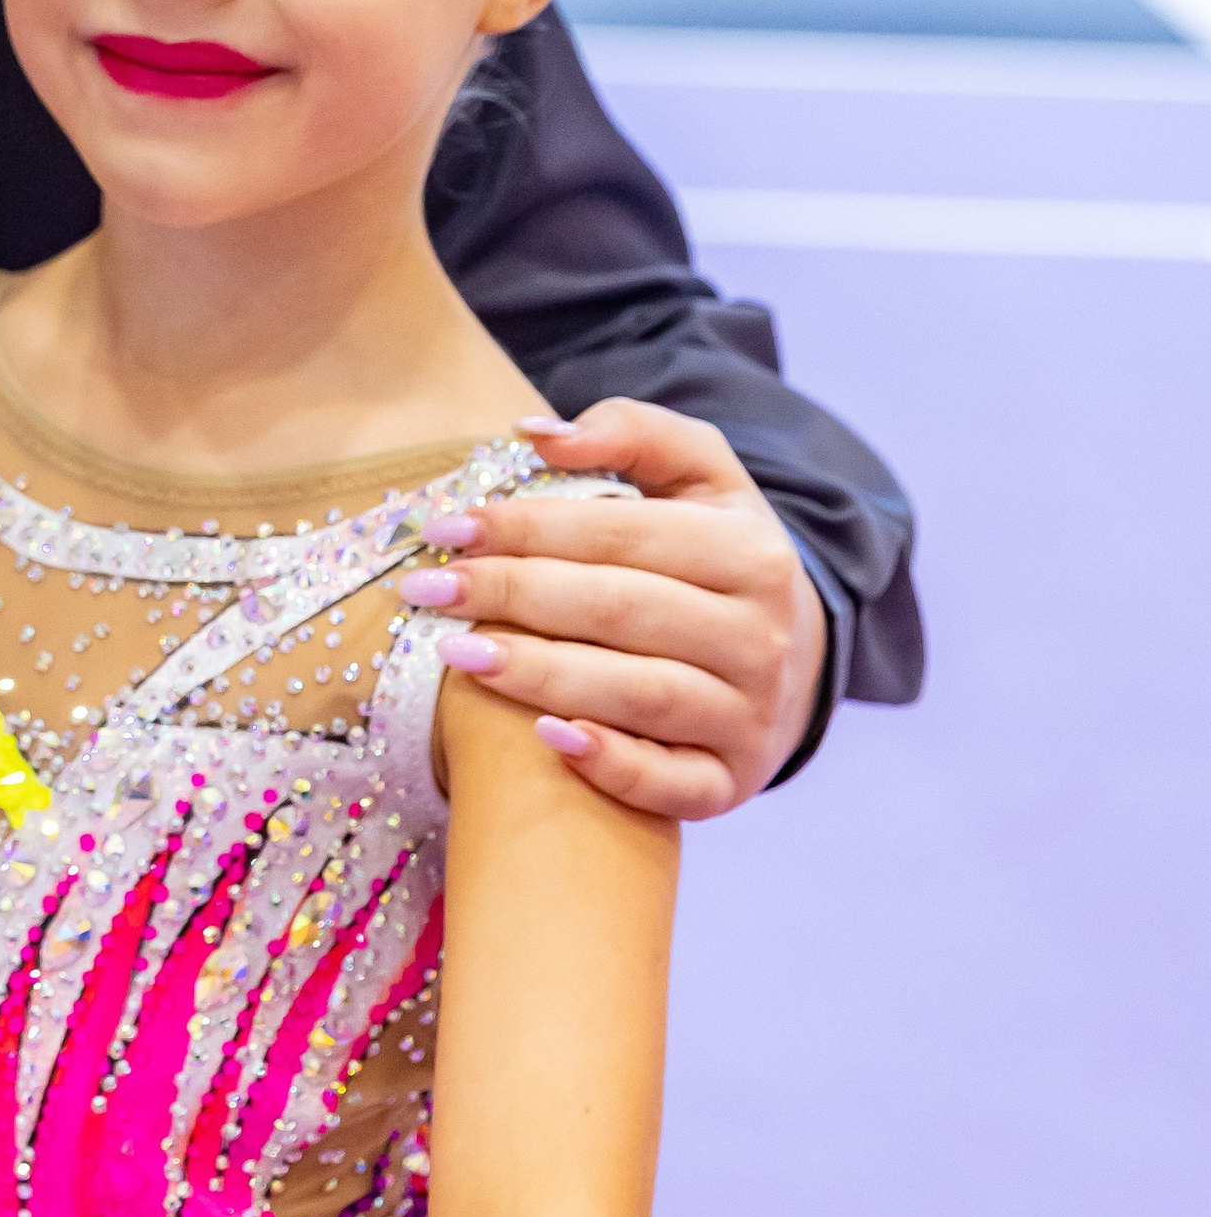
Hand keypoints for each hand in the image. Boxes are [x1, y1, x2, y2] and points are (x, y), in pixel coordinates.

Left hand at [400, 399, 828, 818]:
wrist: (790, 660)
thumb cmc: (715, 557)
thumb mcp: (701, 479)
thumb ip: (632, 432)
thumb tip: (538, 435)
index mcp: (748, 552)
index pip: (620, 533)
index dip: (526, 526)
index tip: (446, 527)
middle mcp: (759, 636)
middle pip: (617, 609)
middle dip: (511, 594)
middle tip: (426, 588)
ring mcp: (748, 715)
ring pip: (636, 693)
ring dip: (540, 674)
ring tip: (457, 653)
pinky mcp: (730, 783)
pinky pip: (670, 784)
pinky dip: (612, 766)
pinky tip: (547, 738)